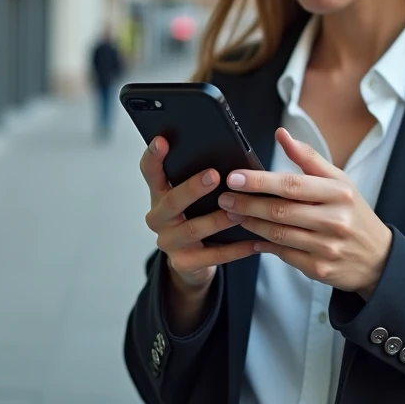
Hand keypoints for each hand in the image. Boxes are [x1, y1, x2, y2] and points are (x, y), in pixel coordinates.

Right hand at [140, 136, 256, 292]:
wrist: (191, 262)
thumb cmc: (196, 217)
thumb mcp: (192, 198)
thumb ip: (200, 178)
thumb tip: (230, 158)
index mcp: (159, 194)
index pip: (150, 171)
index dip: (153, 156)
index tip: (162, 140)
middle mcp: (159, 218)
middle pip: (172, 201)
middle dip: (193, 188)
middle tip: (214, 175)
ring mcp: (169, 242)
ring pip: (193, 229)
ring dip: (218, 220)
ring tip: (240, 211)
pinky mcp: (184, 263)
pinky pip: (213, 255)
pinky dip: (236, 249)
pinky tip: (254, 241)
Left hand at [218, 128, 392, 299]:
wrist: (378, 257)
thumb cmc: (353, 212)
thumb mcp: (339, 181)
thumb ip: (308, 158)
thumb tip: (281, 134)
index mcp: (338, 193)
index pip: (292, 184)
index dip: (259, 181)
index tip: (234, 177)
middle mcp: (334, 220)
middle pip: (280, 211)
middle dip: (247, 203)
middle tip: (224, 197)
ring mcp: (327, 247)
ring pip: (278, 234)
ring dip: (251, 223)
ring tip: (233, 214)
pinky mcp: (319, 269)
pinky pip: (284, 254)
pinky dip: (265, 245)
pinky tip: (254, 238)